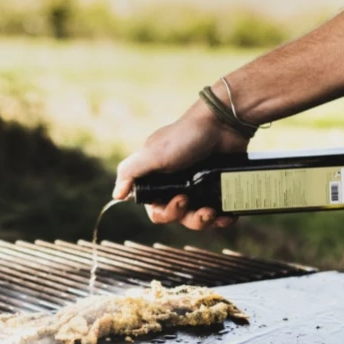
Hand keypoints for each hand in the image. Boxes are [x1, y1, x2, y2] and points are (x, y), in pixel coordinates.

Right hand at [113, 96, 249, 230]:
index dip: (166, 213)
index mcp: (158, 179)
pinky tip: (228, 216)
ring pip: (197, 217)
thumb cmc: (185, 137)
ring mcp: (198, 187)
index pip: (156, 210)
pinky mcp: (218, 186)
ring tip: (214, 212)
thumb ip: (131, 172)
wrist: (223, 123)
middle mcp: (176, 185)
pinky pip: (219, 212)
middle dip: (189, 218)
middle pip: (178, 217)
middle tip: (202, 208)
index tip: (180, 200)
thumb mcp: (153, 153)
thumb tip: (116, 194)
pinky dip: (222, 218)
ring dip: (205, 220)